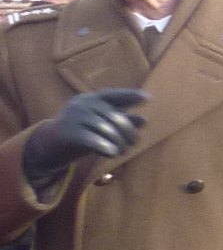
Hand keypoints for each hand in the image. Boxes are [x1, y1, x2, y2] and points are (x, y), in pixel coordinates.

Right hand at [22, 88, 147, 186]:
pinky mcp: (68, 133)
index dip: (130, 96)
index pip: (113, 95)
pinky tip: (113, 154)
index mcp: (90, 99)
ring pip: (106, 129)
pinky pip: (93, 140)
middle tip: (134, 144)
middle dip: (128, 131)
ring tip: (123, 152)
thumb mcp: (100, 125)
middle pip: (114, 117)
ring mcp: (73, 117)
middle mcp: (82, 104)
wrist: (48, 146)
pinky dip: (106, 147)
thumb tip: (143, 120)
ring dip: (119, 142)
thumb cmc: (80, 133)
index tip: (148, 99)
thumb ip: (119, 120)